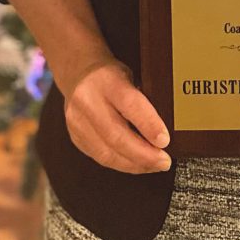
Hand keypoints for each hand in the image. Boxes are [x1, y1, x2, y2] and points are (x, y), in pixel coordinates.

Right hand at [64, 59, 171, 173]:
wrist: (78, 73)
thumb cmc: (111, 75)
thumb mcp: (130, 75)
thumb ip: (143, 97)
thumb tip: (164, 128)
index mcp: (106, 80)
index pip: (129, 104)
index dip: (149, 125)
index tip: (165, 140)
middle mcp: (88, 101)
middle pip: (116, 136)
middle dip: (143, 154)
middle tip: (163, 161)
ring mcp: (78, 122)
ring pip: (106, 153)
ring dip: (134, 164)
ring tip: (153, 165)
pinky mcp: (75, 137)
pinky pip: (99, 158)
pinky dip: (121, 164)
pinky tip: (136, 164)